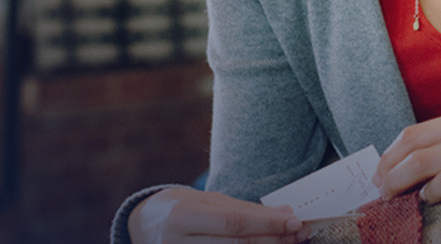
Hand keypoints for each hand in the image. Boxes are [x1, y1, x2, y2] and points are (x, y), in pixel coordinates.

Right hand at [129, 188, 310, 243]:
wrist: (142, 226)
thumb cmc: (177, 208)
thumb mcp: (205, 200)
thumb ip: (244, 209)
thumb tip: (285, 213)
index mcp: (181, 217)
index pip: (233, 223)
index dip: (267, 224)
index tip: (295, 221)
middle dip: (273, 240)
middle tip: (299, 233)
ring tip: (289, 243)